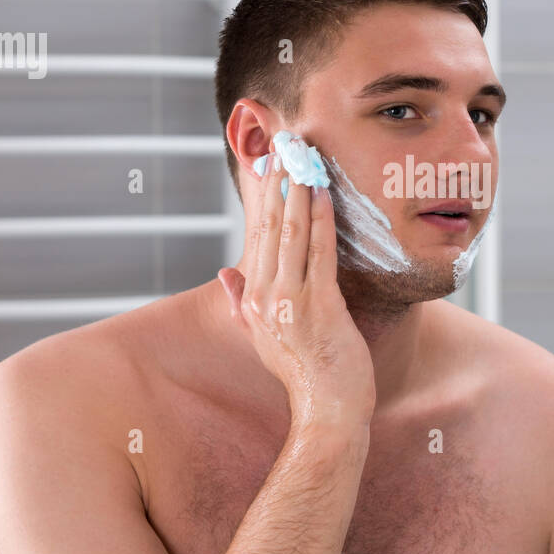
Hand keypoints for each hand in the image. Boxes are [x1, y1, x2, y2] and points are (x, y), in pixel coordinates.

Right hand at [217, 154, 375, 432]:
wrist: (326, 412)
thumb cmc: (305, 374)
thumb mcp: (264, 336)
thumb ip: (243, 302)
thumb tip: (226, 271)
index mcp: (253, 299)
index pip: (256, 235)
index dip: (261, 195)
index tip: (265, 161)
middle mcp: (266, 296)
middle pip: (269, 226)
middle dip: (277, 180)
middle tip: (283, 141)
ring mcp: (291, 302)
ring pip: (291, 233)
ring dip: (298, 190)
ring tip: (302, 155)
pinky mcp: (319, 307)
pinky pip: (319, 253)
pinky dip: (319, 219)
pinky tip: (323, 193)